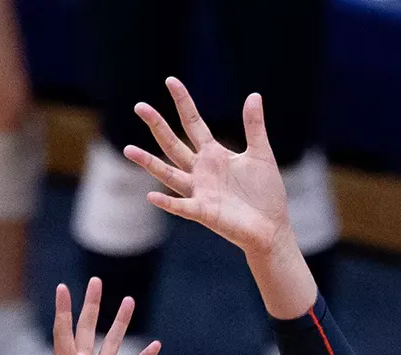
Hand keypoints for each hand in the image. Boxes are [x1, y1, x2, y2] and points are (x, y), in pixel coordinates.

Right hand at [126, 80, 294, 259]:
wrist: (272, 227)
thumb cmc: (265, 193)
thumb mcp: (261, 154)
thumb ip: (254, 126)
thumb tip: (254, 95)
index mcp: (214, 155)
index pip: (193, 123)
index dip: (183, 102)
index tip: (171, 80)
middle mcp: (201, 171)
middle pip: (173, 144)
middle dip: (157, 126)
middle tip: (139, 106)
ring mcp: (199, 192)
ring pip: (168, 174)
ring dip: (149, 163)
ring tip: (128, 149)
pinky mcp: (204, 213)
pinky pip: (181, 206)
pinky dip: (167, 202)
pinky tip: (151, 195)